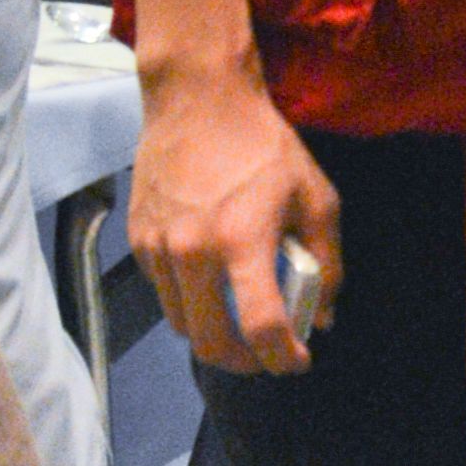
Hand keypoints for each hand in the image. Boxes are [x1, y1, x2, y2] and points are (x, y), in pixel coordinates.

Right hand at [134, 61, 339, 371]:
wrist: (199, 103)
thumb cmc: (264, 148)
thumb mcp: (316, 198)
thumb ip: (327, 263)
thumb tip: (324, 315)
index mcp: (241, 241)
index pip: (260, 326)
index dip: (283, 357)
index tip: (298, 362)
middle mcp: (192, 252)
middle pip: (211, 343)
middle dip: (246, 362)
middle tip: (268, 356)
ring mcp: (158, 248)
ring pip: (182, 325)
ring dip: (215, 337)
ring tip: (243, 327)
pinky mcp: (139, 241)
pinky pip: (165, 294)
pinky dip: (191, 304)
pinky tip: (214, 287)